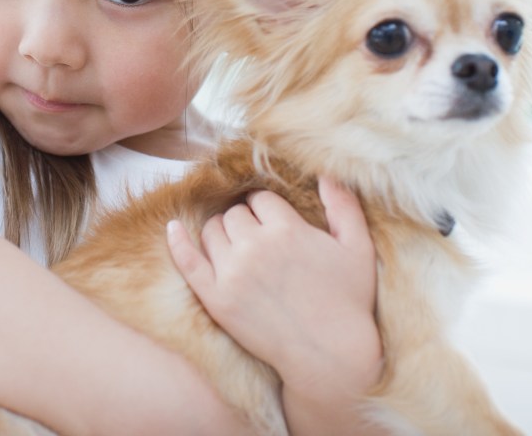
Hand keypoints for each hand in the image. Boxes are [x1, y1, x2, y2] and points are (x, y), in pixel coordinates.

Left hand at [166, 176, 380, 396]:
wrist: (330, 357)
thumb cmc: (349, 302)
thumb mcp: (358, 248)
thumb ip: (344, 205)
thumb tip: (326, 173)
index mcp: (287, 229)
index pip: (260, 199)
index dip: (268, 211)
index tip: (275, 225)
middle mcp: (255, 246)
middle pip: (235, 214)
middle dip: (246, 222)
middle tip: (260, 241)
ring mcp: (232, 273)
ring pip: (212, 231)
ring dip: (222, 233)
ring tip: (237, 248)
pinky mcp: (216, 299)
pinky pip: (188, 260)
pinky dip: (178, 241)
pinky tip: (173, 228)